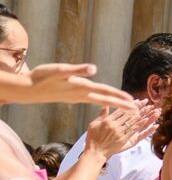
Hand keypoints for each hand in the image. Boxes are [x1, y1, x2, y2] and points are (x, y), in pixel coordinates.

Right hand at [17, 63, 137, 109]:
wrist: (26, 90)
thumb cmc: (42, 77)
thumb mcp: (60, 70)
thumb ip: (77, 70)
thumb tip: (93, 68)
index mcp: (81, 88)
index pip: (105, 93)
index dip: (119, 97)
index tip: (133, 103)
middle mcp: (80, 95)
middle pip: (105, 100)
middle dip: (121, 105)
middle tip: (137, 111)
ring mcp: (76, 98)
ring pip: (99, 102)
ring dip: (113, 104)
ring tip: (125, 106)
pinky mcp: (71, 97)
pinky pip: (91, 101)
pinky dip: (101, 102)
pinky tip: (104, 103)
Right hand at [84, 100, 157, 159]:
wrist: (95, 152)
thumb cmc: (92, 138)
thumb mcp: (93, 125)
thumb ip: (101, 115)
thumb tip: (106, 105)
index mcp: (107, 121)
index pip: (120, 110)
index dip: (128, 104)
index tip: (136, 99)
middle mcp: (114, 126)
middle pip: (128, 114)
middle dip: (138, 107)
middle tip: (146, 101)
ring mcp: (119, 133)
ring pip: (132, 121)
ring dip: (142, 114)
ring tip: (149, 108)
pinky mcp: (124, 139)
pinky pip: (134, 131)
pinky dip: (140, 125)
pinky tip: (146, 119)